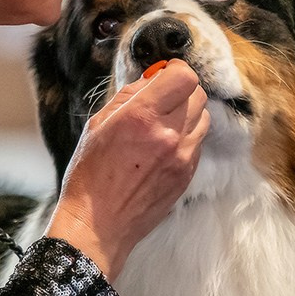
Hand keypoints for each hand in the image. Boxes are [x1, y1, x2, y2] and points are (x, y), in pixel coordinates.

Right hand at [44, 59, 209, 281]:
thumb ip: (129, 96)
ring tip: (164, 123)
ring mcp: (182, 157)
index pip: (184, 76)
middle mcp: (168, 134)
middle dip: (181, 91)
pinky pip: (198, 142)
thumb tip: (152, 78)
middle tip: (162, 99)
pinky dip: (187, 137)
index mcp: (142, 116)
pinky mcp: (188, 175)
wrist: (98, 224)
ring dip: (188, 113)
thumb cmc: (90, 174)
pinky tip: (164, 147)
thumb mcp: (98, 124)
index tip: (164, 75)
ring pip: (204, 117)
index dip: (175, 70)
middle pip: (198, 94)